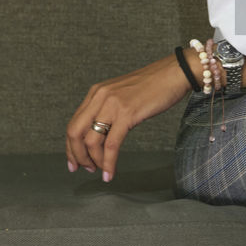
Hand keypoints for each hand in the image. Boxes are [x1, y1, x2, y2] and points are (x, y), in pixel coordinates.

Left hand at [66, 54, 192, 183]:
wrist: (174, 73)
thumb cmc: (154, 85)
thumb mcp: (122, 94)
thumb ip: (108, 109)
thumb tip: (101, 133)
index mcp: (96, 93)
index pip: (74, 124)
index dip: (71, 147)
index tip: (75, 162)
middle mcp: (99, 97)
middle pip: (75, 133)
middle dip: (77, 156)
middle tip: (85, 169)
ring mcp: (112, 105)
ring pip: (90, 141)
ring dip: (93, 161)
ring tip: (101, 171)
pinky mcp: (127, 114)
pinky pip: (111, 145)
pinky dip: (108, 162)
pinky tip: (110, 173)